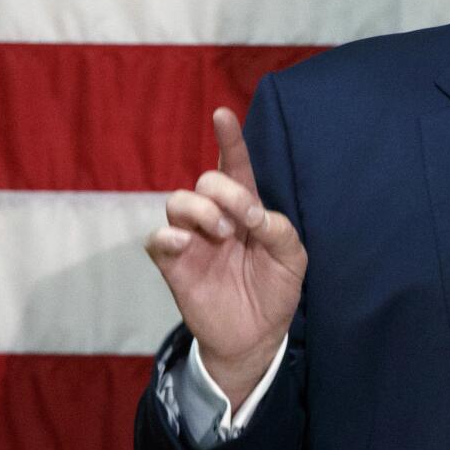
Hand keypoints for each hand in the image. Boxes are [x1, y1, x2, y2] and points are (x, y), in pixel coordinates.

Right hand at [144, 107, 306, 407]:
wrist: (257, 336)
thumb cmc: (275, 289)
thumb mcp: (292, 259)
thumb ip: (280, 230)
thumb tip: (255, 214)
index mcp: (246, 209)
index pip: (235, 167)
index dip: (229, 140)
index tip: (223, 113)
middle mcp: (216, 217)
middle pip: (206, 180)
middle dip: (226, 192)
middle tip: (244, 221)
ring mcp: (192, 240)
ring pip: (178, 201)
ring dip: (202, 210)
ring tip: (223, 235)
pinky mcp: (173, 265)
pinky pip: (156, 239)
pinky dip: (167, 235)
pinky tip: (184, 242)